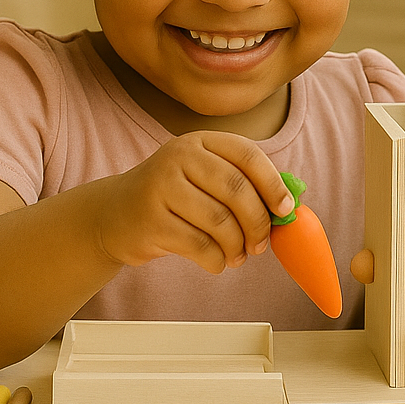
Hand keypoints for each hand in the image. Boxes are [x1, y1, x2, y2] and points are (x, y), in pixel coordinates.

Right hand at [98, 131, 294, 274]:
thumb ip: (243, 185)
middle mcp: (178, 157)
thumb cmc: (173, 199)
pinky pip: (200, 246)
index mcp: (200, 142)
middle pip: (236, 190)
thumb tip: (290, 205)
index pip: (247, 155)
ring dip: (237, 247)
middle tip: (261, 244)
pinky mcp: (151, 220)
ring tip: (237, 256)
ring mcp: (161, 186)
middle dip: (257, 223)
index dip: (273, 183)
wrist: (114, 214)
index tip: (286, 209)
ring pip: (220, 222)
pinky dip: (217, 260)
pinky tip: (217, 261)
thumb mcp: (204, 179)